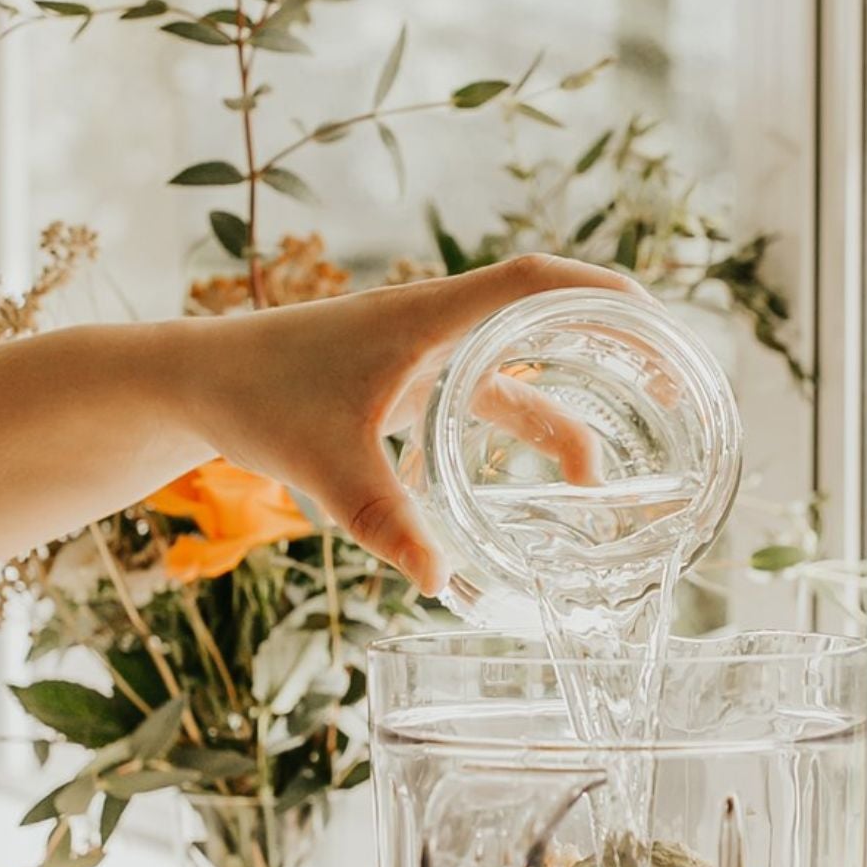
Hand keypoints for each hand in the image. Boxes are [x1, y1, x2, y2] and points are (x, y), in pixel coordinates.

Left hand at [164, 254, 644, 593]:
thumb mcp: (327, 465)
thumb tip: (437, 583)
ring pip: (512, 376)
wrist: (198, 381)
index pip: (534, 283)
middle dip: (610, 354)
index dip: (600, 292)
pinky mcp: (401, 386)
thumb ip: (385, 522)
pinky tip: (529, 487)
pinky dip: (511, 432)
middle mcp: (432, 329)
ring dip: (560, 418)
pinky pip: (478, 400)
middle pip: (544, 325)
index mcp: (427, 320)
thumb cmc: (257, 398)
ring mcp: (418, 358)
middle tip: (668, 391)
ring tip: (599, 482)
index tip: (655, 318)